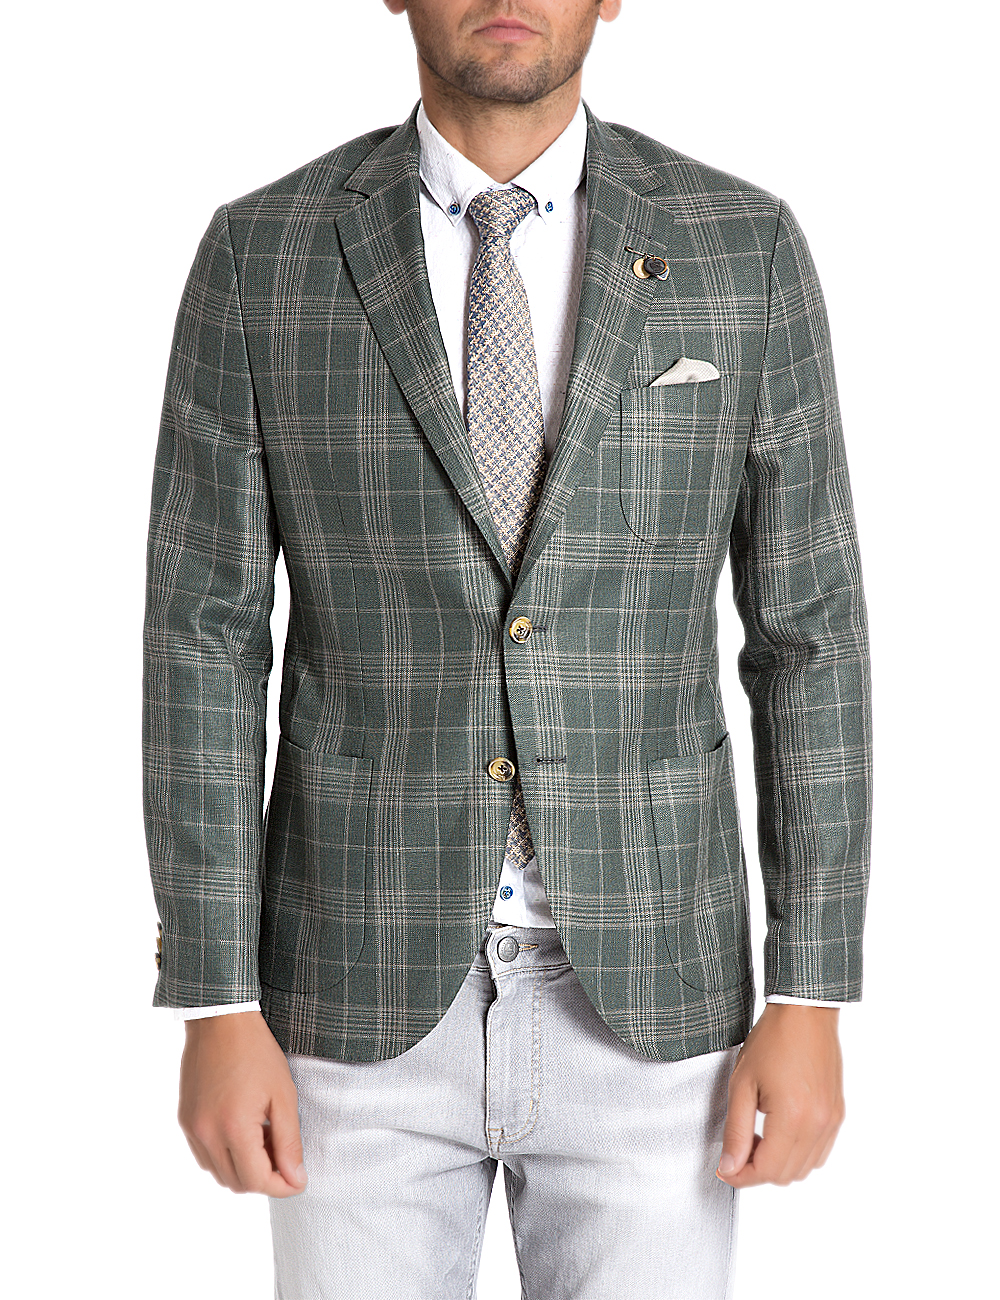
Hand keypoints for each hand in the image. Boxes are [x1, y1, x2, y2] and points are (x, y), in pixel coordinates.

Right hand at [178, 1010, 306, 1196]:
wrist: (221, 1021)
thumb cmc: (257, 1053)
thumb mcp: (283, 1095)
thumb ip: (289, 1142)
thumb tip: (295, 1179)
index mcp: (233, 1128)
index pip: (257, 1181)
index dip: (282, 1186)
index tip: (299, 1179)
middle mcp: (206, 1134)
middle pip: (237, 1183)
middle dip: (264, 1177)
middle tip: (283, 1152)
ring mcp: (192, 1129)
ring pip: (219, 1174)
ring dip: (244, 1168)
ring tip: (264, 1138)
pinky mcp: (185, 1120)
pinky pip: (205, 1156)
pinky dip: (225, 1156)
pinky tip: (244, 1132)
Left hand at [716, 1003, 844, 1187]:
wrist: (805, 1013)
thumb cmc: (772, 1040)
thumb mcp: (742, 1084)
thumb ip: (736, 1131)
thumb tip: (729, 1167)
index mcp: (794, 1117)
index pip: (767, 1170)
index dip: (741, 1175)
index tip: (724, 1167)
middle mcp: (818, 1124)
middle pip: (786, 1175)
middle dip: (757, 1170)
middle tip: (737, 1148)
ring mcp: (831, 1121)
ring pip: (805, 1168)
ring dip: (779, 1163)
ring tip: (757, 1137)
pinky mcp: (837, 1114)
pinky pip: (819, 1152)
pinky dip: (798, 1153)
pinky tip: (779, 1131)